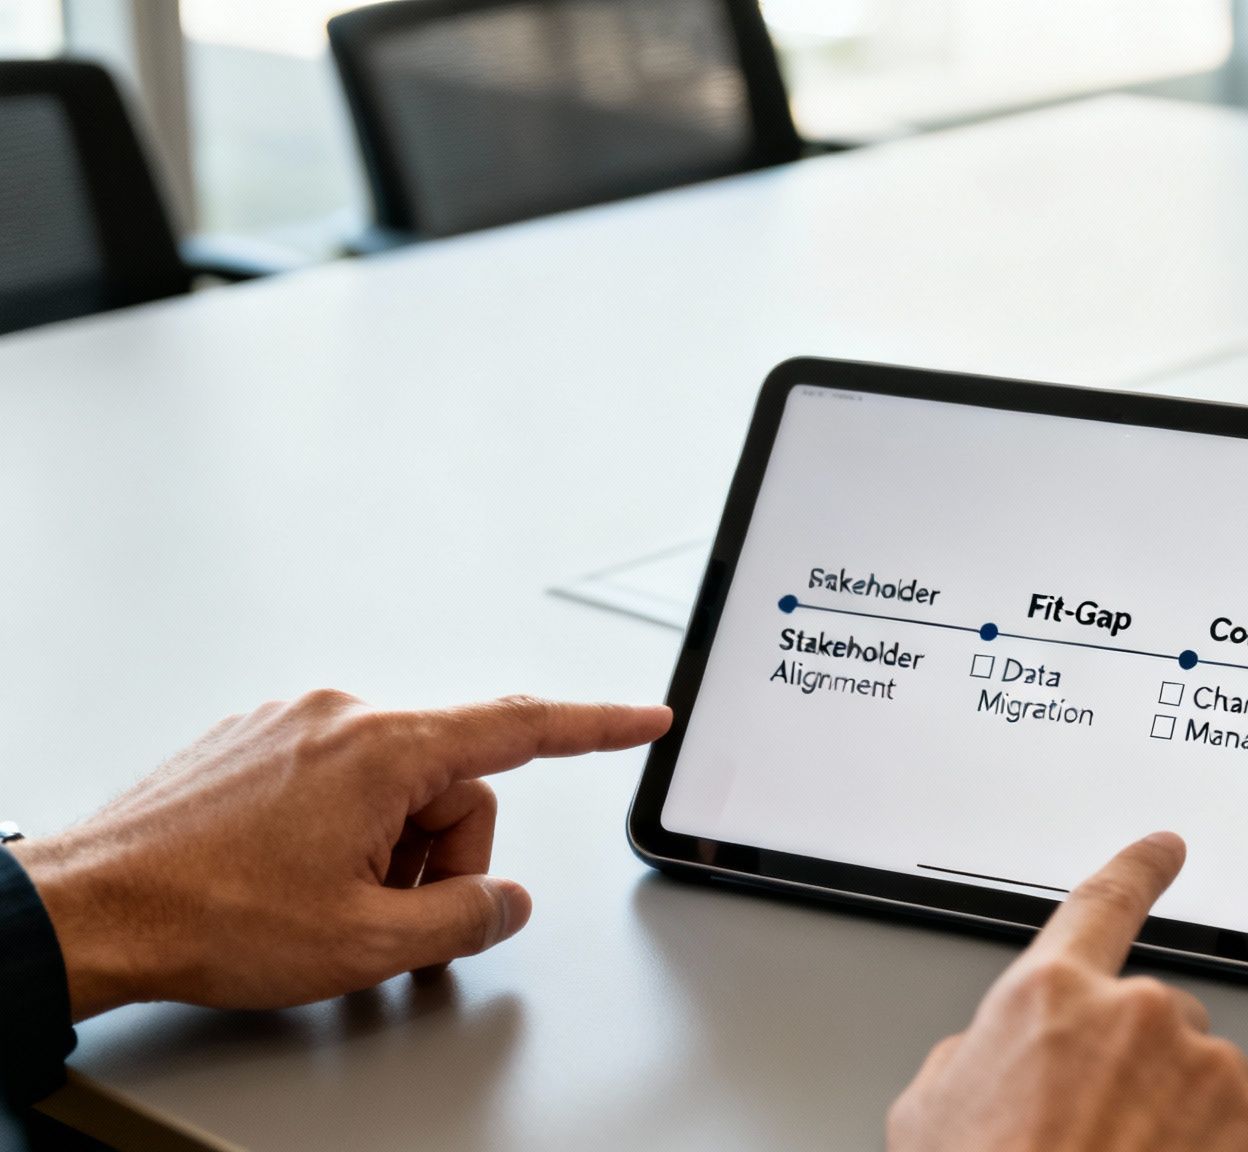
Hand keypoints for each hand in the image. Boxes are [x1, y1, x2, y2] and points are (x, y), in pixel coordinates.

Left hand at [12, 690, 670, 1019]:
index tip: (646, 719)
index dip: (598, 727)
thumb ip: (464, 918)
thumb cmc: (207, 917)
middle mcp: (342, 717)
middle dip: (440, 857)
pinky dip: (338, 834)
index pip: (522, 727)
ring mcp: (293, 724)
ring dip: (384, 851)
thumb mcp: (365, 943)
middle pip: (452, 783)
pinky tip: (289, 880)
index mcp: (384, 749)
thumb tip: (503, 903)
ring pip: (392, 787)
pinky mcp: (255, 741)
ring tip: (324, 906)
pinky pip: (337, 781)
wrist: (90, 909)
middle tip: (388, 919)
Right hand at [888, 833, 1247, 1151]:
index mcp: (1052, 995)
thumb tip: (989, 1057)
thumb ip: (973, 1056)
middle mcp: (1140, 1014)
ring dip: (1181, 1121)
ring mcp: (1207, 1068)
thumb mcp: (929, 1115)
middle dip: (1139, 1071)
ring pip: (1206, 1081)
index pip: (1104, 901)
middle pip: (1157, 1021)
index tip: (1166, 848)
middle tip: (1096, 1136)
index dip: (1139, 867)